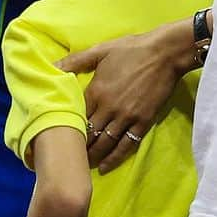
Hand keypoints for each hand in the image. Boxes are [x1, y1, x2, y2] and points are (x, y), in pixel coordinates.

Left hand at [58, 21, 187, 171]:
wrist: (164, 53)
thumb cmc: (132, 49)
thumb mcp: (101, 50)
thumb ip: (75, 60)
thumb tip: (52, 66)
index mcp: (96, 91)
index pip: (76, 116)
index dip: (67, 127)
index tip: (59, 136)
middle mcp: (109, 108)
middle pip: (89, 134)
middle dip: (78, 146)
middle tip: (68, 156)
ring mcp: (127, 117)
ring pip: (105, 143)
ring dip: (93, 156)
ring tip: (83, 165)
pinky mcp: (143, 122)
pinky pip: (126, 146)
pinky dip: (114, 158)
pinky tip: (105, 166)